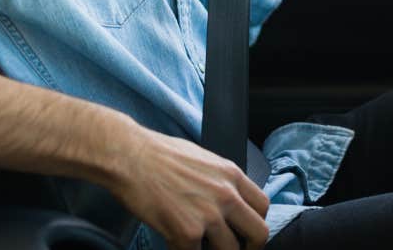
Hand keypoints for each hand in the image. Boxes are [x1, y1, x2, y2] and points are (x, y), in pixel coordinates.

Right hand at [107, 123, 269, 249]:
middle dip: (249, 247)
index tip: (247, 232)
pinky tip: (176, 242)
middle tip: (234, 249)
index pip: (262, 206)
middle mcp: (226, 195)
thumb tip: (228, 199)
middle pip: (258, 233)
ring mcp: (208, 216)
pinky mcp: (186, 232)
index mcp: (231, 175)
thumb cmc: (159, 153)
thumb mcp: (203, 159)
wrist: (130, 157)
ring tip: (199, 245)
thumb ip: (220, 180)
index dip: (256, 223)